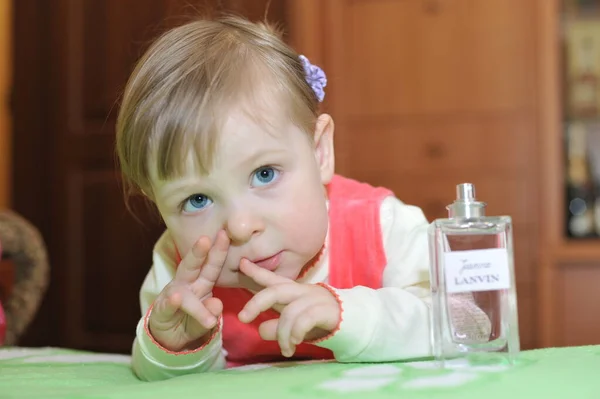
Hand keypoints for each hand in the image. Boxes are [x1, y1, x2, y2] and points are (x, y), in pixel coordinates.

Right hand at [148, 230, 229, 351]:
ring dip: (188, 286)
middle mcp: (186, 285)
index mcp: (201, 284)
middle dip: (198, 252)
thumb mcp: (206, 319)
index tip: (227, 234)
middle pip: (192, 266)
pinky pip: (167, 306)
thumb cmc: (191, 322)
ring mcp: (172, 296)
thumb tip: (217, 304)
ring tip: (200, 281)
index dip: (219, 251)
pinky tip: (175, 298)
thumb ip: (211, 312)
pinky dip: (171, 302)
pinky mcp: (161, 310)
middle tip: (205, 239)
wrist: (169, 340)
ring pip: (182, 287)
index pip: (211, 266)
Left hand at [237, 259, 340, 357]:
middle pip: (276, 290)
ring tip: (285, 349)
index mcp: (294, 291)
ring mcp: (315, 300)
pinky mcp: (326, 311)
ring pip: (289, 312)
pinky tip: (293, 343)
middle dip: (256, 302)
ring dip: (282, 334)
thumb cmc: (320, 322)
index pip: (273, 279)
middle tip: (243, 318)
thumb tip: (261, 329)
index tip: (241, 262)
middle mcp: (303, 291)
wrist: (354, 322)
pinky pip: (304, 320)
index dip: (256, 271)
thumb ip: (277, 326)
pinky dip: (295, 333)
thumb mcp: (295, 324)